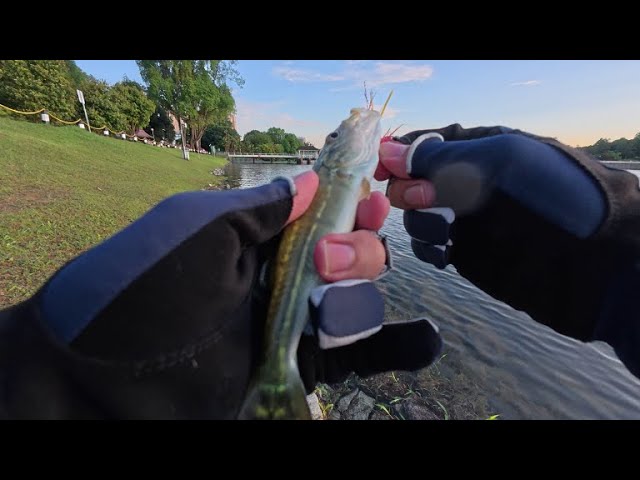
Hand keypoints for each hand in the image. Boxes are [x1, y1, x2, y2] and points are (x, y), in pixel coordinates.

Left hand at [1, 171, 440, 418]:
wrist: (105, 378)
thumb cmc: (144, 288)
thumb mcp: (198, 229)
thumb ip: (261, 206)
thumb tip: (312, 179)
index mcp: (256, 236)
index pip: (321, 212)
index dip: (352, 201)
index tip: (376, 192)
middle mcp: (277, 276)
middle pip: (350, 254)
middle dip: (358, 248)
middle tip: (330, 257)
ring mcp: (289, 323)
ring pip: (357, 301)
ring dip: (362, 293)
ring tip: (331, 298)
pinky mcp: (295, 365)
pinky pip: (352, 357)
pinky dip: (395, 348)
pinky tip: (424, 341)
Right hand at [376, 124, 622, 342]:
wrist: (596, 263)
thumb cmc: (553, 199)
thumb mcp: (499, 163)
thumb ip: (442, 160)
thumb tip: (388, 154)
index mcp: (483, 150)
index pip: (430, 144)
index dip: (401, 154)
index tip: (379, 168)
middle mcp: (472, 183)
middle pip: (416, 181)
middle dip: (409, 189)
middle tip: (420, 199)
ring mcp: (469, 220)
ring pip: (418, 216)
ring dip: (420, 221)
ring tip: (445, 230)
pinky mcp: (469, 254)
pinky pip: (431, 247)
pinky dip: (428, 248)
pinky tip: (445, 251)